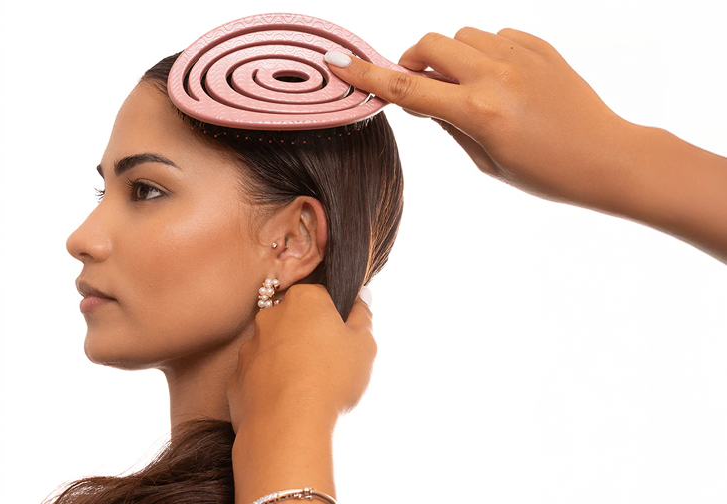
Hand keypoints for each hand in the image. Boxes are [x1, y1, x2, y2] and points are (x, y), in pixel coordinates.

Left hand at [227, 284, 375, 433]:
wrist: (287, 426)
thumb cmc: (331, 379)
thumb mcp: (364, 345)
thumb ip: (362, 316)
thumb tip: (360, 298)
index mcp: (303, 299)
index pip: (322, 296)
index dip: (336, 318)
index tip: (344, 340)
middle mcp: (270, 316)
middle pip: (295, 320)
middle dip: (309, 337)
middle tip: (329, 366)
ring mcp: (250, 347)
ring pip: (275, 348)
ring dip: (289, 361)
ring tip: (308, 389)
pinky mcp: (237, 377)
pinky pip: (259, 376)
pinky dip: (271, 385)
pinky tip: (288, 403)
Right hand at [326, 27, 639, 210]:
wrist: (607, 157)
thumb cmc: (545, 172)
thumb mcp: (485, 161)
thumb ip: (447, 123)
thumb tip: (420, 98)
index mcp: (477, 112)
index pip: (406, 89)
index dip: (367, 75)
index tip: (338, 60)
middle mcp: (495, 77)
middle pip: (429, 45)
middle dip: (413, 60)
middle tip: (419, 84)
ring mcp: (521, 57)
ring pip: (462, 36)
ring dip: (451, 56)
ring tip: (468, 86)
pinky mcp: (541, 47)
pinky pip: (496, 36)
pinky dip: (485, 53)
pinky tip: (500, 80)